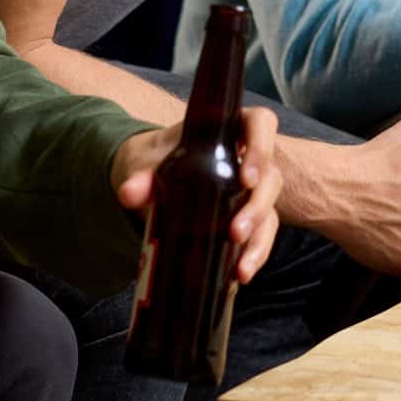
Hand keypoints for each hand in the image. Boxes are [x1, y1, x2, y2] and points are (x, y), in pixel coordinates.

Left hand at [112, 107, 282, 284]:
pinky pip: (263, 235)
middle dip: (257, 207)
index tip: (247, 178)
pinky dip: (254, 255)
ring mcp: (249, 191)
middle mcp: (245, 160)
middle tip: (236, 232)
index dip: (262, 148)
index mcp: (225, 133)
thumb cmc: (153, 161)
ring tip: (241, 268)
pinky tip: (240, 275)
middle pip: (271, 176)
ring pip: (271, 210)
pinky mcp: (247, 217)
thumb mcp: (143, 165)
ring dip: (260, 240)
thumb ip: (138, 177)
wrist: (147, 179)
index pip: (260, 124)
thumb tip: (130, 193)